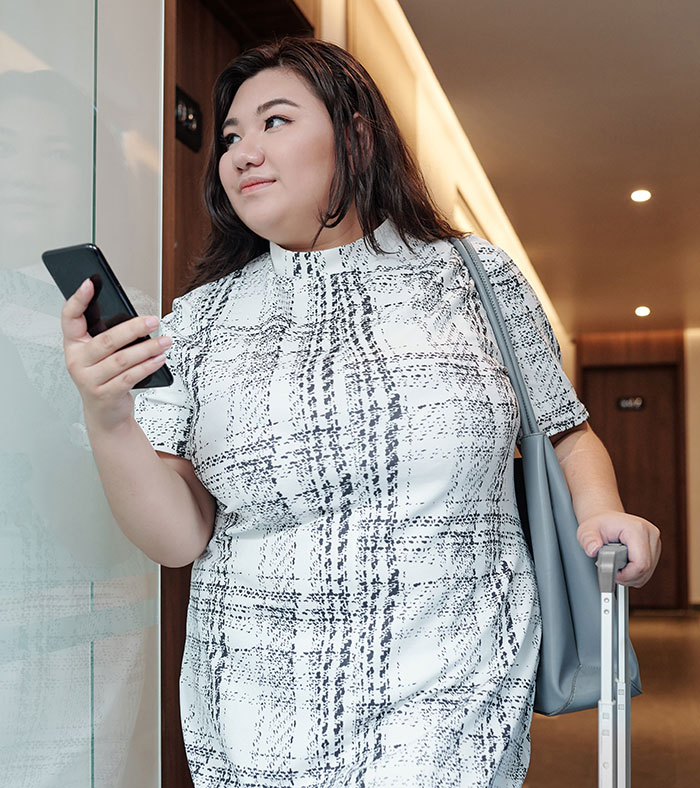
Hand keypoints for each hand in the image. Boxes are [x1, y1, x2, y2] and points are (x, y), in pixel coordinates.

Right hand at [61, 277, 170, 431]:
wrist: (105, 413)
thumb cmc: (105, 377)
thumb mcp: (100, 356)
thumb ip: (109, 337)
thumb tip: (136, 320)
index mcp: (74, 345)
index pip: (70, 317)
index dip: (79, 299)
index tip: (91, 283)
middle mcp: (77, 361)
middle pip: (106, 340)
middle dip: (133, 328)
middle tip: (153, 320)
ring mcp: (89, 379)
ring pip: (121, 359)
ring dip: (147, 349)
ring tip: (164, 342)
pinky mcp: (104, 394)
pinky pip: (129, 377)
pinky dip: (147, 366)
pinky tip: (159, 359)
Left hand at [576, 511, 660, 587]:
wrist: (605, 520)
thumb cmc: (598, 525)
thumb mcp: (587, 531)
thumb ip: (588, 540)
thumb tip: (593, 550)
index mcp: (637, 529)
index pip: (640, 563)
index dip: (626, 574)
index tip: (612, 572)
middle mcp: (650, 535)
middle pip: (645, 570)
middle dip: (627, 576)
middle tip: (611, 570)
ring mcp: (654, 542)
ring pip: (648, 572)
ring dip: (631, 576)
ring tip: (616, 566)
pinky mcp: (655, 550)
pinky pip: (648, 571)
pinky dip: (635, 574)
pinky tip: (624, 567)